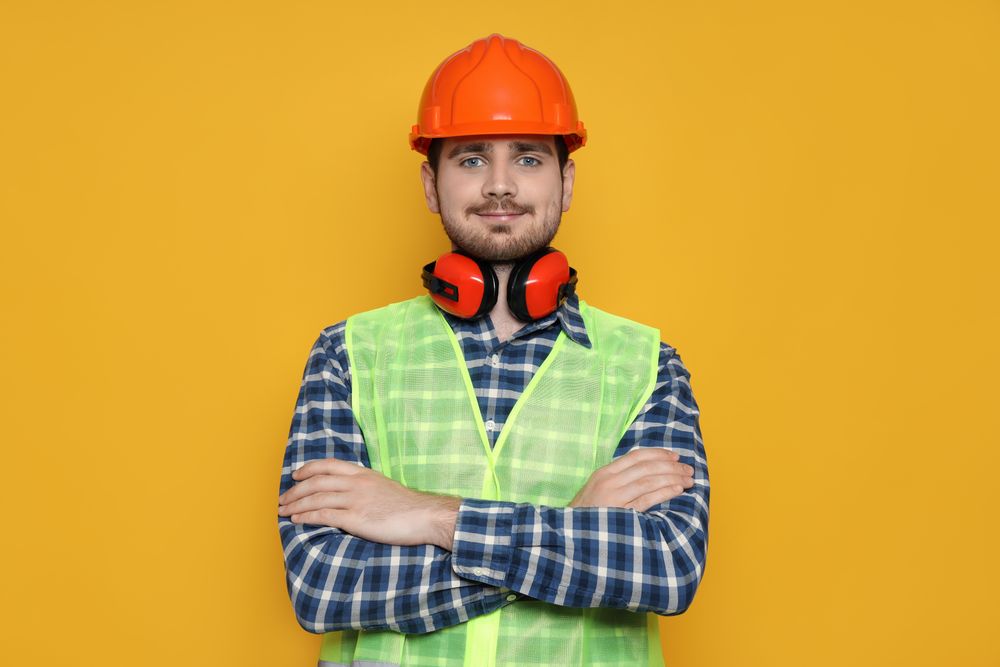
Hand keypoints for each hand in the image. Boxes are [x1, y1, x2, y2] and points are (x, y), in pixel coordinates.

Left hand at [277, 458, 461, 548]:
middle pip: (316, 482)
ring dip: (296, 504)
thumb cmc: (407, 506)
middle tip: (283, 499)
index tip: (296, 476)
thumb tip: (350, 493)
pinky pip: (324, 515)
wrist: (425, 516)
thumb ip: (365, 487)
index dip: (308, 469)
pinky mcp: (357, 519)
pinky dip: (307, 516)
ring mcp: (356, 500)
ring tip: (284, 511)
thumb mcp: (384, 487)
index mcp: (363, 474)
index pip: (328, 465)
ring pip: (316, 498)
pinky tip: (298, 520)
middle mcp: (356, 483)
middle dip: (295, 491)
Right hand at [569, 448, 694, 511]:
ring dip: (672, 478)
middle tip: (688, 469)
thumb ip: (617, 480)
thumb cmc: (586, 515)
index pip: (636, 456)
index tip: (675, 456)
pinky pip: (647, 499)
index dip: (658, 454)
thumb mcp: (597, 490)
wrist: (569, 534)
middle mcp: (609, 481)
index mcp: (604, 473)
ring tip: (688, 480)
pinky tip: (677, 490)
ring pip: (649, 480)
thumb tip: (645, 473)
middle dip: (671, 466)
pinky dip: (664, 492)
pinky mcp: (620, 513)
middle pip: (646, 466)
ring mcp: (614, 496)